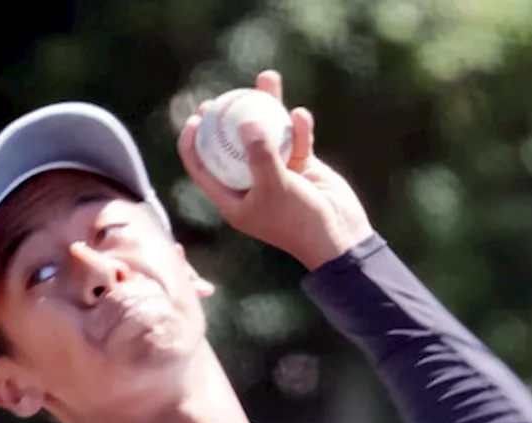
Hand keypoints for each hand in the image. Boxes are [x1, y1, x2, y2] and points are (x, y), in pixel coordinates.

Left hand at [179, 70, 372, 270]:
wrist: (339, 235)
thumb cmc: (299, 221)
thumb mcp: (275, 188)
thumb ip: (260, 155)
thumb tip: (246, 122)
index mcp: (233, 199)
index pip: (203, 169)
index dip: (193, 143)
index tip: (195, 118)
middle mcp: (251, 185)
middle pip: (229, 145)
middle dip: (224, 118)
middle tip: (220, 98)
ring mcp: (276, 172)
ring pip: (266, 133)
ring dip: (268, 105)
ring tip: (267, 78)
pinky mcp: (300, 165)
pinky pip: (294, 137)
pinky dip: (299, 126)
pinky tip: (301, 116)